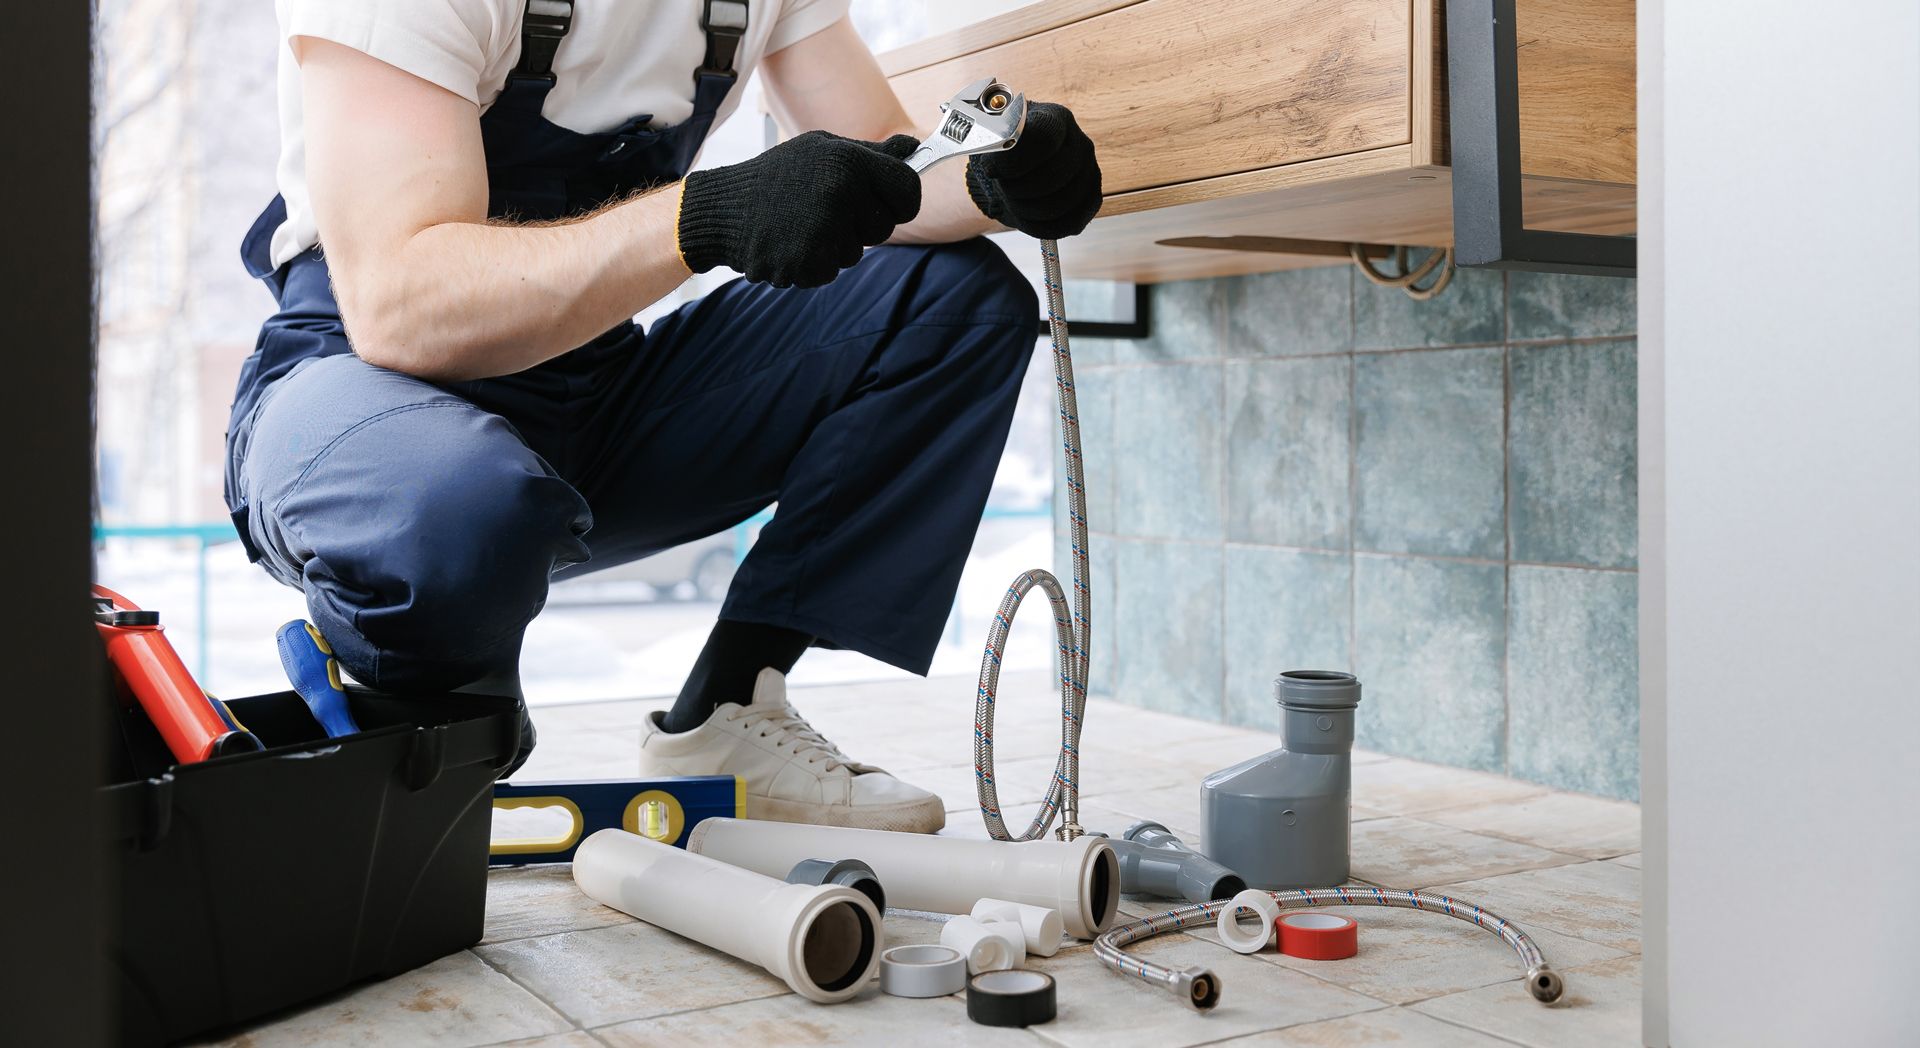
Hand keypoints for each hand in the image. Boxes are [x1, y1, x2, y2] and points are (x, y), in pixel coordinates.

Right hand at [677, 131, 922, 287]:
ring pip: (856, 252)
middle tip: (822, 210)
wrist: (724, 209)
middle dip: (861, 225)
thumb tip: (914, 147)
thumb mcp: (823, 150)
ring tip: (799, 224)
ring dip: (834, 245)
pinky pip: (831, 271)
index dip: (901, 202)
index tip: (887, 205)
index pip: (908, 190)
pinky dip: (813, 263)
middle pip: (884, 227)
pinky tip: (789, 242)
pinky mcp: (808, 262)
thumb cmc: (778, 177)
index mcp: (848, 161)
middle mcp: (841, 193)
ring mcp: (824, 229)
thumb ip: (872, 154)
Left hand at [965, 102, 1101, 238]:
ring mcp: (1090, 171)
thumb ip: (996, 144)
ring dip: (1026, 210)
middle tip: (1002, 189)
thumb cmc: (1007, 152)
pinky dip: (1042, 226)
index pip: (1044, 139)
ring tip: (1013, 201)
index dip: (1016, 161)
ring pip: (1060, 204)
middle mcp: (1080, 143)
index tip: (993, 171)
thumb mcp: (996, 140)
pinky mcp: (1092, 198)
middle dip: (1018, 190)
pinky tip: (1027, 216)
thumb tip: (995, 164)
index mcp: (1057, 119)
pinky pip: (1070, 223)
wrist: (1017, 169)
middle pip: (1053, 176)